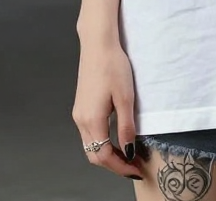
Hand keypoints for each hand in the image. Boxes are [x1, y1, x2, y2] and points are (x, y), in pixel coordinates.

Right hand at [72, 38, 142, 180]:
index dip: (120, 167)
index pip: (103, 156)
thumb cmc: (113, 67)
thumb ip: (126, 127)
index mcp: (92, 120)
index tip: (136, 170)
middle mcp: (81, 121)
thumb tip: (128, 152)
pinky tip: (115, 137)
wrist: (98, 44)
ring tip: (127, 153)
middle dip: (113, 164)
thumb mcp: (125, 98)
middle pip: (94, 155)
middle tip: (133, 165)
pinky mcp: (80, 107)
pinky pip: (89, 134)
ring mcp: (78, 114)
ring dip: (107, 154)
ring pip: (90, 145)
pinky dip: (102, 142)